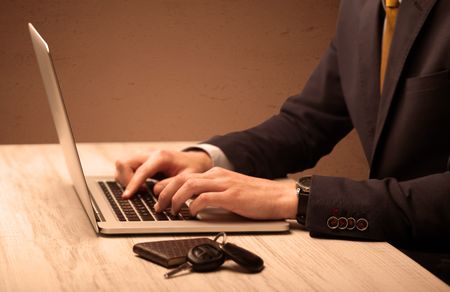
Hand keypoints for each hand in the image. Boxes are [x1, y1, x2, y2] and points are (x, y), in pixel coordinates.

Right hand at [115, 149, 212, 198]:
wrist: (194, 160)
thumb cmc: (191, 168)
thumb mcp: (188, 178)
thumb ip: (172, 185)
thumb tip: (155, 191)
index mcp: (161, 157)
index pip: (141, 170)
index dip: (132, 184)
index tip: (127, 196)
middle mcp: (149, 153)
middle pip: (123, 163)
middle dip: (125, 180)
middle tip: (140, 191)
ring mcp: (143, 155)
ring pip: (121, 164)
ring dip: (125, 178)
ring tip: (141, 189)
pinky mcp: (141, 160)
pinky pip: (125, 167)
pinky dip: (127, 177)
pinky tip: (140, 185)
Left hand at [155, 167, 297, 219]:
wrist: (278, 196)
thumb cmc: (256, 197)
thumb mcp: (230, 190)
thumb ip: (212, 193)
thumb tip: (193, 204)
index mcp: (216, 174)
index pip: (184, 176)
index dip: (168, 186)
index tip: (158, 197)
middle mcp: (218, 176)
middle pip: (182, 179)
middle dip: (166, 192)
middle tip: (159, 207)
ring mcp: (225, 184)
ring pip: (190, 186)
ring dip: (176, 199)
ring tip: (171, 211)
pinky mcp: (232, 196)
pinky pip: (206, 198)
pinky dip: (194, 206)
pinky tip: (192, 213)